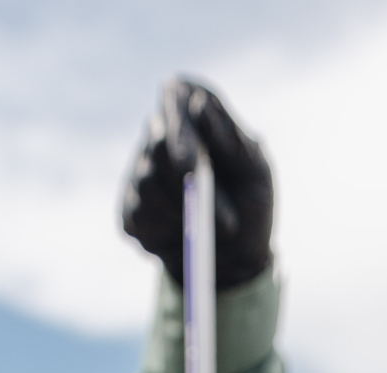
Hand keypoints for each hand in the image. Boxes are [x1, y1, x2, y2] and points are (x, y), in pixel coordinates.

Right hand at [121, 79, 273, 289]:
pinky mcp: (130, 208)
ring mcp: (141, 170)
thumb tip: (199, 103)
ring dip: (181, 212)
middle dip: (184, 184)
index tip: (190, 165)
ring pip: (147, 184)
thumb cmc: (251, 208)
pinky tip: (182, 238)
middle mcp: (162, 134)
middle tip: (213, 214)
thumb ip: (231, 139)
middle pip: (156, 144)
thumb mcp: (256, 173)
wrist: (235, 261)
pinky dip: (164, 233)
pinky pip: (137, 217)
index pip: (174, 97)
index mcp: (195, 114)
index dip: (179, 128)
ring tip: (208, 228)